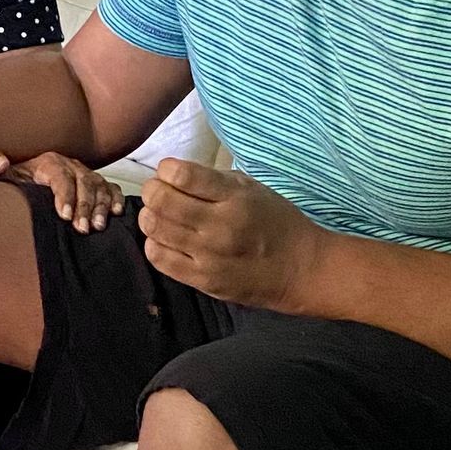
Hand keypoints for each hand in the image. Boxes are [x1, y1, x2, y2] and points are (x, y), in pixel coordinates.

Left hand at [0, 149, 124, 231]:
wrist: (22, 184)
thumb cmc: (11, 183)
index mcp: (48, 163)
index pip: (60, 176)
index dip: (65, 194)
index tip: (64, 216)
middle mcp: (70, 165)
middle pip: (84, 181)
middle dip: (84, 205)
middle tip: (82, 229)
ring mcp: (85, 174)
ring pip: (99, 186)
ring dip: (101, 206)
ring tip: (98, 227)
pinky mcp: (95, 185)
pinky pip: (111, 187)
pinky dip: (116, 198)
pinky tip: (117, 213)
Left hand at [136, 160, 321, 310]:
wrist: (300, 269)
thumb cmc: (276, 223)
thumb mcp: (253, 189)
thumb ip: (214, 180)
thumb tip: (174, 174)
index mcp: (234, 198)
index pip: (183, 176)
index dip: (166, 169)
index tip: (169, 171)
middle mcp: (219, 226)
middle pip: (161, 201)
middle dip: (153, 190)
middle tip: (159, 191)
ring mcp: (208, 256)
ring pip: (155, 228)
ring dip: (150, 215)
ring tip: (160, 215)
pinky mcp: (202, 280)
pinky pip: (159, 258)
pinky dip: (154, 243)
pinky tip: (165, 238)